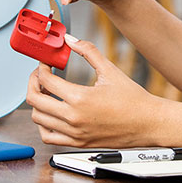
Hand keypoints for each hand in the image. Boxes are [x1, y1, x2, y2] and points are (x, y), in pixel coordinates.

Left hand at [25, 36, 164, 147]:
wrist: (148, 123)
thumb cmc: (133, 99)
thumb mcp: (110, 69)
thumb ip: (88, 51)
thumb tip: (70, 39)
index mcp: (80, 98)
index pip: (45, 81)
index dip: (41, 68)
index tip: (45, 63)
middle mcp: (73, 118)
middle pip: (34, 100)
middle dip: (33, 82)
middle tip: (40, 75)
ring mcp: (74, 133)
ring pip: (38, 119)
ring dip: (37, 103)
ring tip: (45, 92)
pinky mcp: (77, 143)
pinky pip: (48, 137)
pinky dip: (43, 125)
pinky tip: (51, 113)